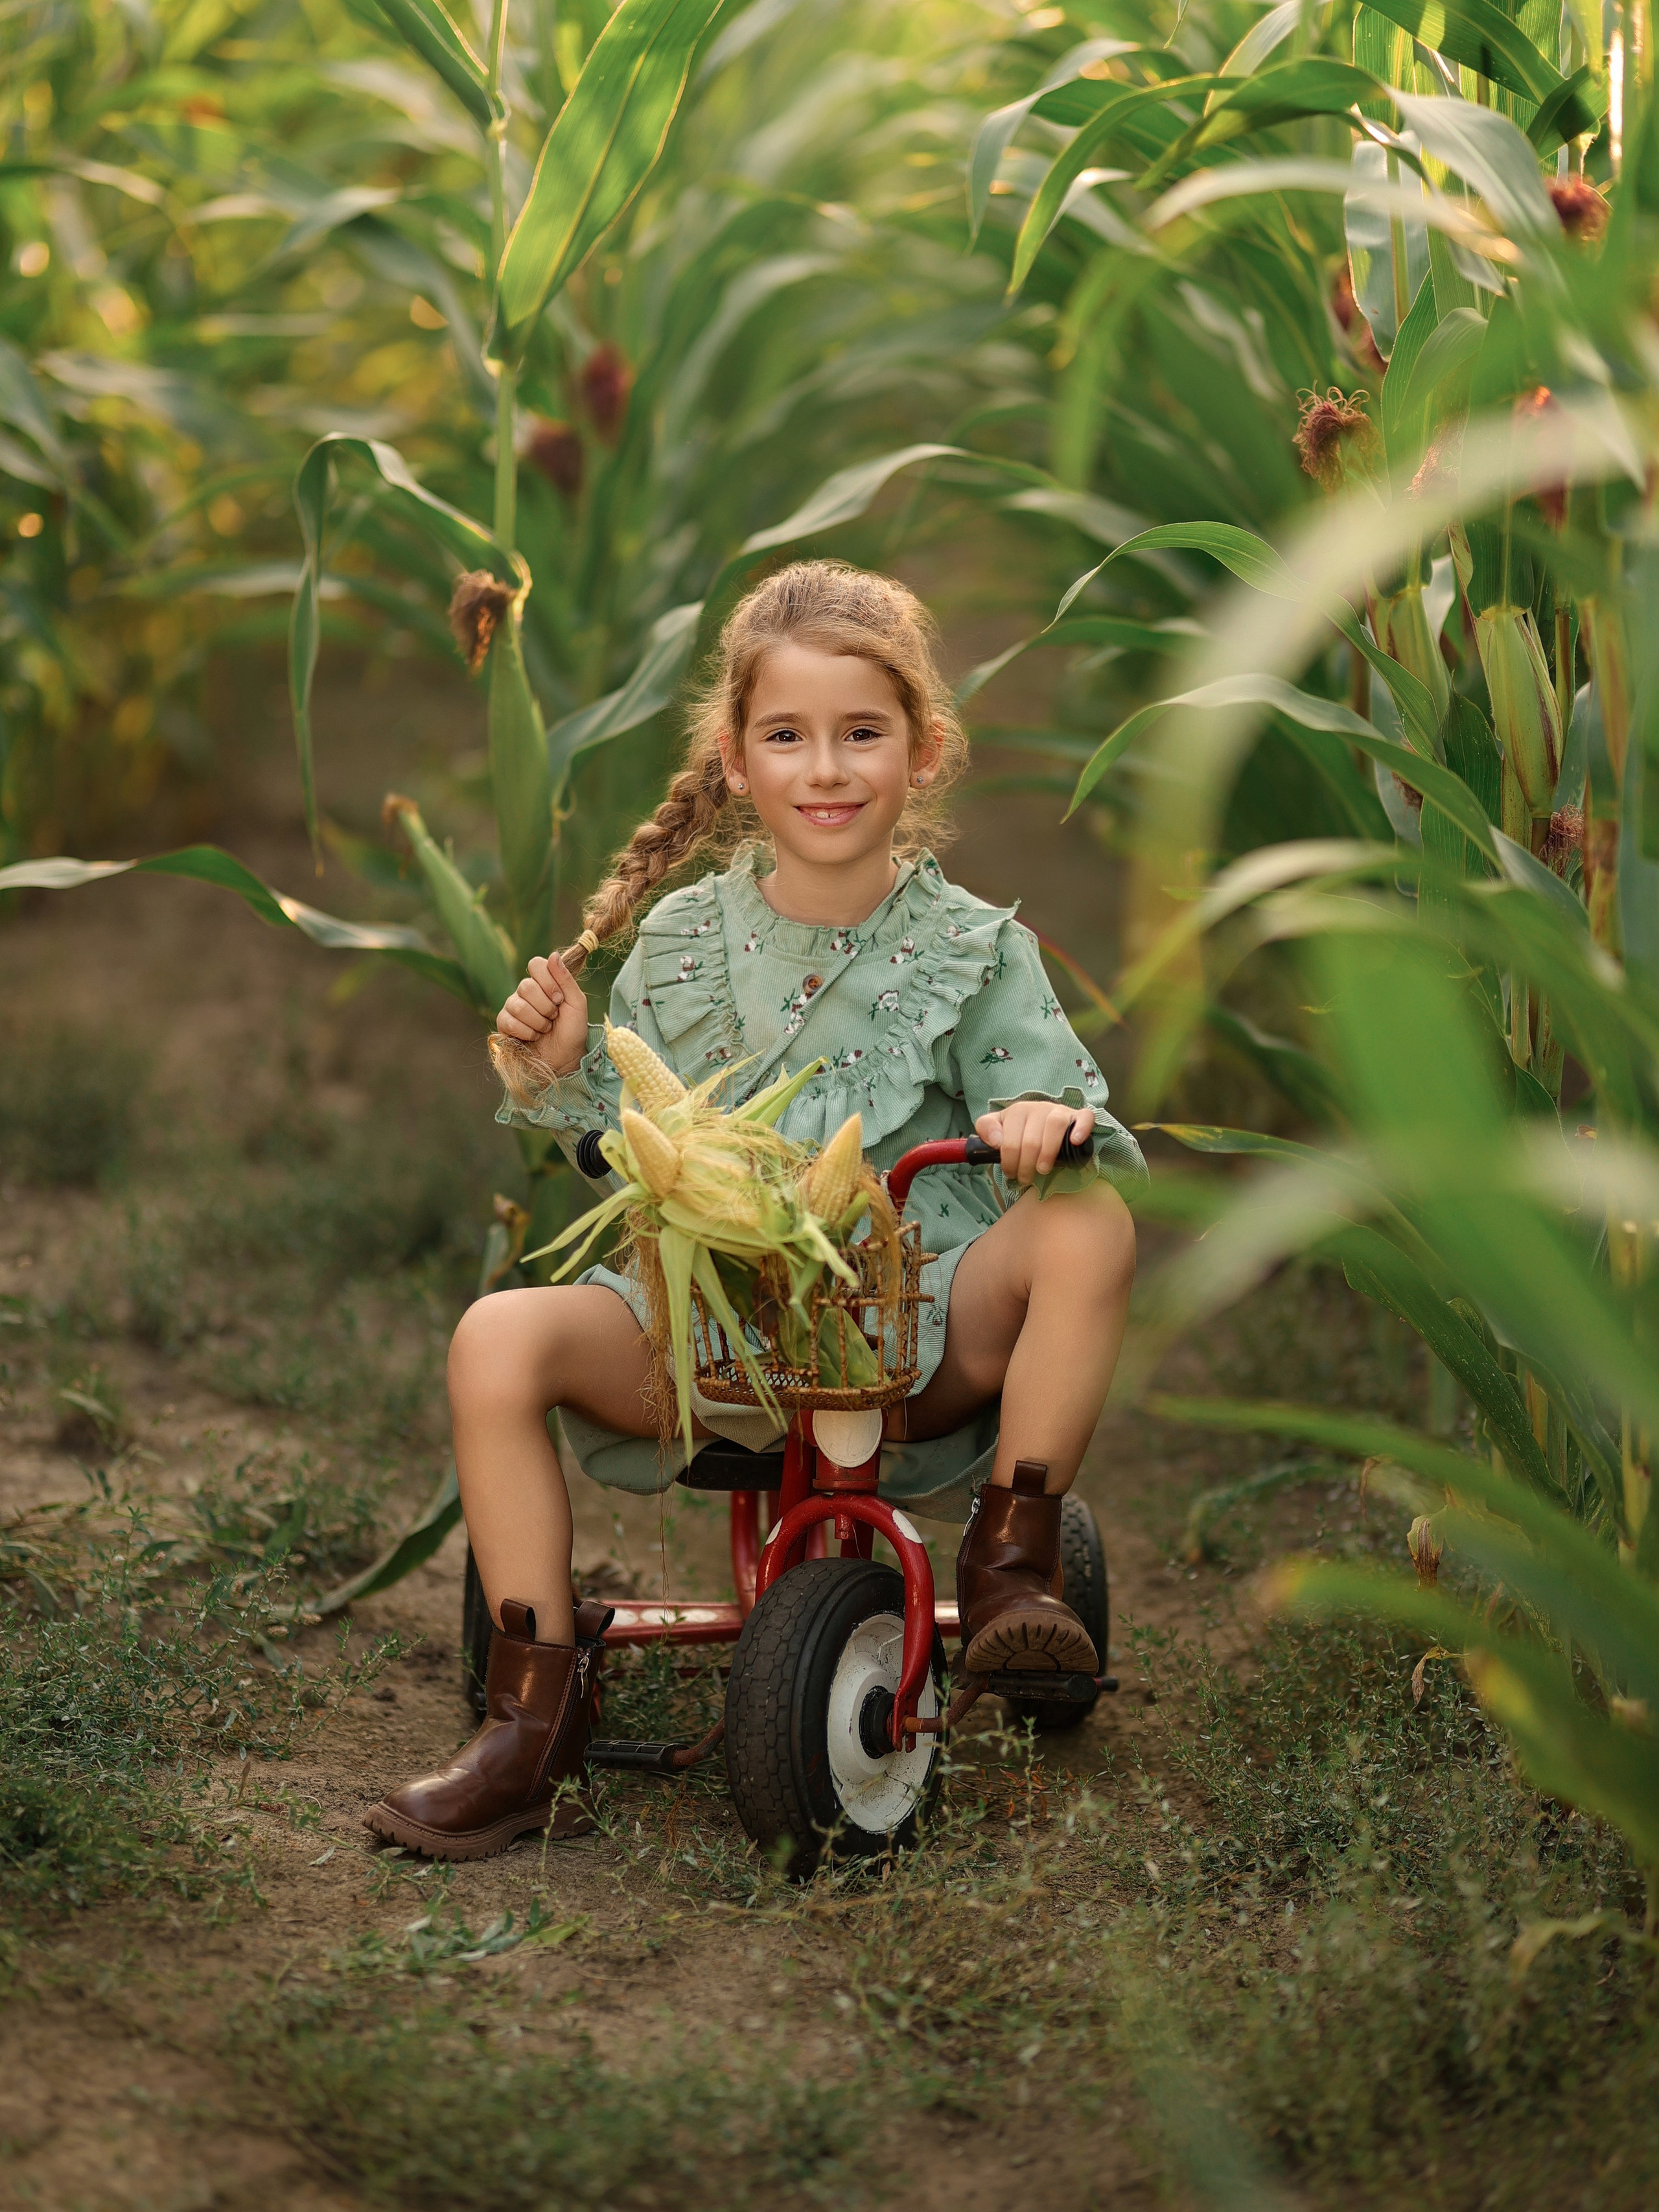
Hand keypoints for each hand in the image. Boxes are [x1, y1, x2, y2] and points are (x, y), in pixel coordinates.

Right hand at [496, 952, 588, 1077]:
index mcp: (544, 982)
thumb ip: (566, 979)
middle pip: (525, 986)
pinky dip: (525, 1031)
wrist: (566, 1058)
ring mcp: (513, 1007)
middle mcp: (526, 991)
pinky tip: (533, 1036)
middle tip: (553, 1017)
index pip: (535, 964)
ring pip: (517, 1005)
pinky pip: (508, 1021)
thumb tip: (552, 955)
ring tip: (545, 1029)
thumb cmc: (573, 1030)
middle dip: (545, 1006)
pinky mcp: (504, 1024)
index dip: (547, 981)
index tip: (559, 998)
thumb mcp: (577, 1003)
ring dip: (537, 1021)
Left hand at [975, 1101, 1093, 1185]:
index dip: (1009, 1162)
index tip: (1011, 1174)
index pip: (1010, 1140)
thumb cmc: (1021, 1133)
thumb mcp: (998, 1129)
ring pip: (1054, 1126)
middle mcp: (1039, 1107)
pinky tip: (1075, 1142)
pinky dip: (1080, 1129)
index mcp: (1017, 1111)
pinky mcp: (1079, 1116)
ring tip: (1043, 1170)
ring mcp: (1060, 1110)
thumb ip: (986, 1128)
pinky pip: (1084, 1117)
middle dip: (1026, 1166)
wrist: (1045, 1127)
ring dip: (1048, 1153)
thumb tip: (996, 1141)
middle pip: (1031, 1139)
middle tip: (1026, 1178)